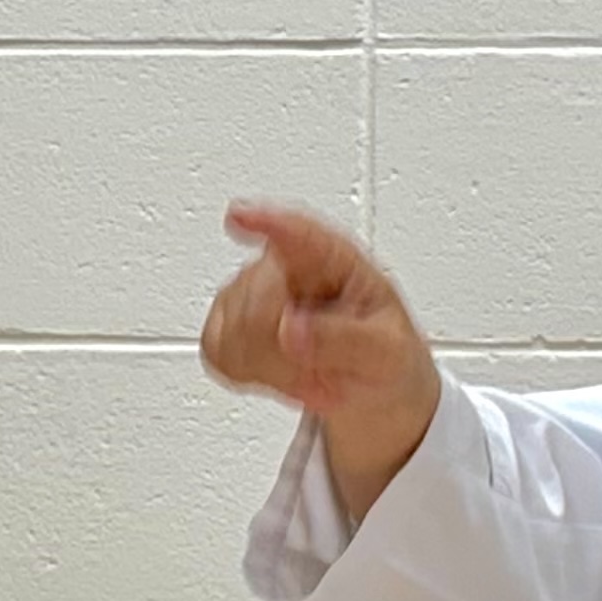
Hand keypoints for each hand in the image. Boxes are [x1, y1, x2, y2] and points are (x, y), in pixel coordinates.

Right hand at [199, 202, 442, 519]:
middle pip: (253, 301)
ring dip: (270, 365)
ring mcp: (253, 291)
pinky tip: (281, 372)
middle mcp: (288, 264)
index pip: (297, 231)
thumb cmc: (384, 352)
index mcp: (335, 258)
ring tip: (307, 369)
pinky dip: (248, 373)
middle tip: (320, 367)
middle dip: (281, 348)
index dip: (265, 221)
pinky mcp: (228, 322)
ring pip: (230, 329)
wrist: (373, 384)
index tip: (239, 216)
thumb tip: (290, 329)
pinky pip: (215, 349)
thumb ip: (344, 338)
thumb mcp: (386, 350)